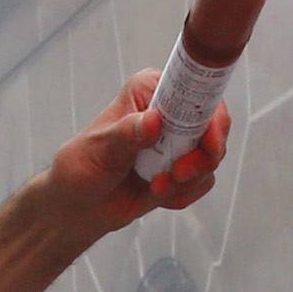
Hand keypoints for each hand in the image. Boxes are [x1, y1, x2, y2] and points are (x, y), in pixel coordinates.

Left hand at [50, 67, 230, 227]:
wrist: (78, 204)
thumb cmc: (82, 167)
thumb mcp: (100, 148)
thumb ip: (127, 134)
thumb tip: (153, 120)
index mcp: (150, 91)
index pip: (193, 88)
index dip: (209, 110)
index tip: (209, 139)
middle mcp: (169, 113)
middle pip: (214, 125)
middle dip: (202, 155)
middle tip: (179, 172)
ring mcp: (179, 142)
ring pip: (210, 157)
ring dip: (188, 179)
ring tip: (157, 186)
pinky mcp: (183, 168)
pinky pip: (201, 182)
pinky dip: (182, 194)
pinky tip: (157, 194)